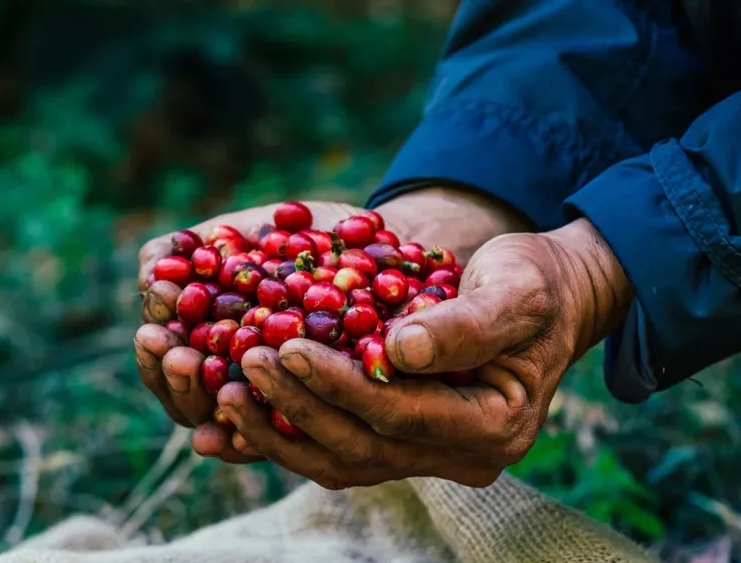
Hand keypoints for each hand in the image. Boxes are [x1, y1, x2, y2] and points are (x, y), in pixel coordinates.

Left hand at [135, 187, 530, 463]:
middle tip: (246, 364)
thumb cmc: (535, 282)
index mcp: (494, 425)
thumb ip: (468, 322)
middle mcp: (460, 454)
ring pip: (339, 460)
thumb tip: (400, 349)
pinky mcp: (397, 437)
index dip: (341, 385)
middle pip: (362, 447)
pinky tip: (237, 408)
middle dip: (298, 407)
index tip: (289, 346)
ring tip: (225, 391)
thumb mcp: (517, 289)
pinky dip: (285, 431)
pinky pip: (333, 446)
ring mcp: (426, 453)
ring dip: (278, 430)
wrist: (545, 296)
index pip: (401, 414)